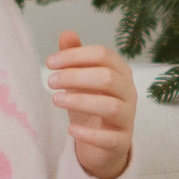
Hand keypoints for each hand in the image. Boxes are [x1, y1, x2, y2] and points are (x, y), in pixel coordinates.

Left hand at [46, 31, 137, 178]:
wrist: (105, 145)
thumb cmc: (92, 105)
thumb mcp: (81, 81)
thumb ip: (76, 58)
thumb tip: (66, 33)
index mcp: (121, 72)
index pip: (103, 54)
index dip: (75, 55)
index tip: (50, 62)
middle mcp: (129, 92)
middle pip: (107, 77)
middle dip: (76, 77)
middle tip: (50, 81)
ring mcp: (127, 118)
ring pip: (110, 106)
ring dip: (80, 101)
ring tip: (56, 100)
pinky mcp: (122, 142)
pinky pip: (110, 138)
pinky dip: (89, 134)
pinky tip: (70, 130)